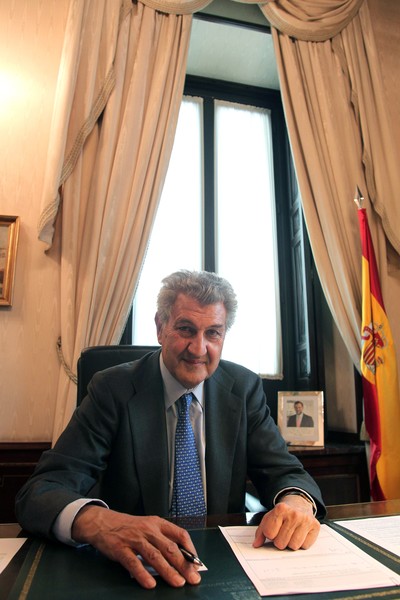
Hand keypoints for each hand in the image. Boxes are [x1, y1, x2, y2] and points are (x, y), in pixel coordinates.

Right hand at [71, 506, 200, 588]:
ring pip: (154, 556)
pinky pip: (133, 563)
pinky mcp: (121, 549)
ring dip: (168, 571)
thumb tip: (181, 558)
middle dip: (183, 565)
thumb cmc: (129, 527)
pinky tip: (150, 584)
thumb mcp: (148, 527)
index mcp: (158, 523)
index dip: (190, 549)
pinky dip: (142, 574)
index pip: (180, 534)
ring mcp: (134, 539)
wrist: (103, 522)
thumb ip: (163, 539)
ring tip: (177, 583)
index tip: (197, 563)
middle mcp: (148, 530)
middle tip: (192, 578)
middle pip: (170, 548)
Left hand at [253, 494, 319, 550]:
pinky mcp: (315, 526)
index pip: (269, 534)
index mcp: (280, 509)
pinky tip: (300, 534)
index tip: (273, 530)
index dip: (270, 534)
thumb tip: (256, 544)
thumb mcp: (269, 518)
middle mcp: (294, 514)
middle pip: (281, 543)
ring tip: (291, 533)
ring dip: (290, 543)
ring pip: (293, 546)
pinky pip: (305, 546)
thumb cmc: (282, 514)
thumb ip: (261, 532)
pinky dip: (302, 544)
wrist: (298, 504)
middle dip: (280, 541)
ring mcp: (305, 520)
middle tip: (283, 532)